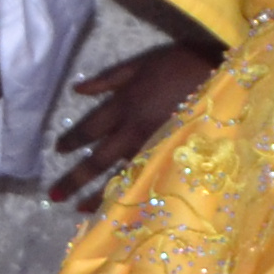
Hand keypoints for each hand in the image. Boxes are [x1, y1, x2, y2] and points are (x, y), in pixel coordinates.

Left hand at [48, 43, 215, 204]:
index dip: (71, 140)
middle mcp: (132, 131)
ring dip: (98, 194)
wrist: (219, 77)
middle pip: (96, 159)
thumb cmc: (179, 64)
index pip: (89, 128)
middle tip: (53, 195)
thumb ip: (108, 79)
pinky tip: (120, 205)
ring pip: (118, 176)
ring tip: (79, 210)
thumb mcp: (140, 64)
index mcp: (123, 105)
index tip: (57, 151)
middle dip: (74, 179)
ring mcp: (152, 148)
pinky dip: (129, 193)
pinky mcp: (170, 157)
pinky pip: (143, 179)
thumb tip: (77, 90)